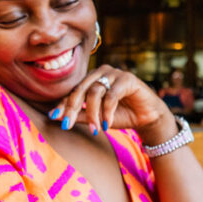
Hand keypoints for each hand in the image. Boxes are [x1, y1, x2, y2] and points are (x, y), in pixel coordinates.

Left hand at [49, 65, 172, 139]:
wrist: (147, 117)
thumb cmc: (122, 115)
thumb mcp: (97, 117)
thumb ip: (79, 115)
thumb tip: (56, 117)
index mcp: (92, 79)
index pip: (73, 90)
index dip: (63, 104)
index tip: (55, 117)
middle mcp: (101, 72)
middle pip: (81, 89)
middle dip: (73, 108)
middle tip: (68, 125)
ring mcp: (114, 73)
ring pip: (95, 92)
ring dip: (93, 113)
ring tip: (95, 129)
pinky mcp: (127, 79)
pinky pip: (111, 95)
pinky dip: (107, 111)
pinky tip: (107, 124)